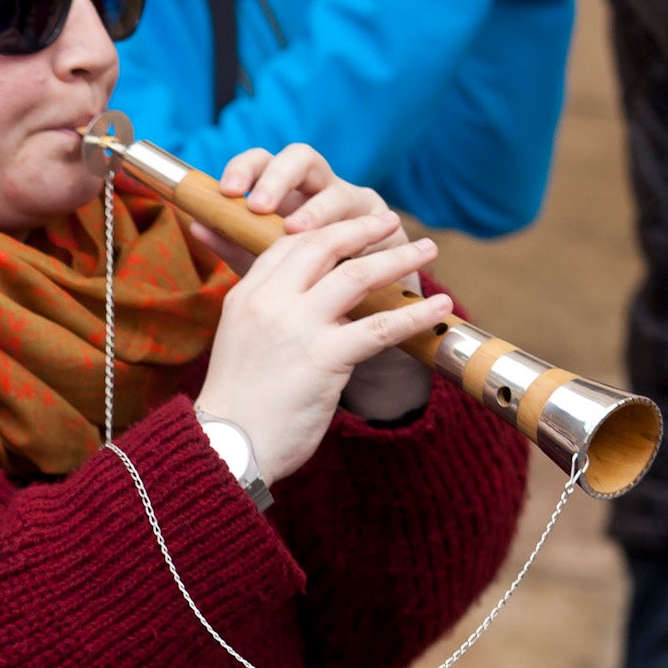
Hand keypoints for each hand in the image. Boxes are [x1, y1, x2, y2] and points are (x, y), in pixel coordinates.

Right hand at [193, 145, 448, 482]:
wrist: (228, 446)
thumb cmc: (236, 404)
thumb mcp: (240, 342)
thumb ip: (269, 316)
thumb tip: (309, 306)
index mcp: (245, 297)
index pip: (287, 244)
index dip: (323, 228)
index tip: (350, 226)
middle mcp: (269, 303)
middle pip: (322, 245)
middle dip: (363, 228)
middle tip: (390, 221)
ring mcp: (297, 327)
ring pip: (358, 275)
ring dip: (399, 258)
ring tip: (427, 250)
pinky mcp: (325, 356)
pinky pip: (381, 326)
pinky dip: (416, 314)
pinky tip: (439, 307)